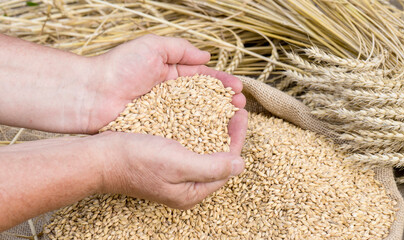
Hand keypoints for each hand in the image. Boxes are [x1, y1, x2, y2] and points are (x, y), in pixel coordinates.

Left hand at [86, 34, 245, 132]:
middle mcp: (170, 94)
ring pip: (196, 116)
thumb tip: (207, 56)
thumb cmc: (119, 67)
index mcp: (169, 73)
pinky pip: (181, 132)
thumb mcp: (152, 46)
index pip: (202, 77)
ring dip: (216, 117)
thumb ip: (181, 49)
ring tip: (234, 119)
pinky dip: (198, 133)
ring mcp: (164, 114)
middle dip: (224, 101)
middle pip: (203, 98)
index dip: (221, 82)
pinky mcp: (157, 130)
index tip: (238, 88)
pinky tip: (213, 135)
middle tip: (241, 106)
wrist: (91, 95)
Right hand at [97, 108, 246, 208]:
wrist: (100, 157)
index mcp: (192, 191)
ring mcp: (175, 171)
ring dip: (216, 126)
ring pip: (205, 147)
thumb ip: (211, 167)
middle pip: (217, 156)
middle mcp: (186, 184)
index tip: (241, 115)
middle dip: (228, 131)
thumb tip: (240, 165)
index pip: (226, 165)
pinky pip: (189, 142)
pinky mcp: (165, 159)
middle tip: (235, 108)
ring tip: (223, 107)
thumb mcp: (178, 165)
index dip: (236, 139)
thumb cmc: (137, 160)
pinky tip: (201, 113)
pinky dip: (199, 127)